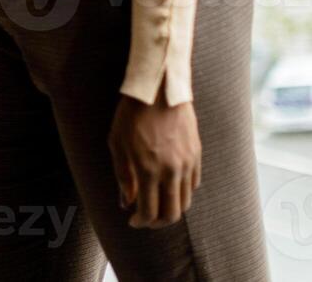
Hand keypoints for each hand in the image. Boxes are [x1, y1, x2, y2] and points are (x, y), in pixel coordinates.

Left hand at [108, 91, 201, 227]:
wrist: (158, 91)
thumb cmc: (131, 115)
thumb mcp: (117, 144)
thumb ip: (123, 176)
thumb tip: (126, 202)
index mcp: (149, 170)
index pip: (150, 212)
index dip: (140, 222)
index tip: (132, 221)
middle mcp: (172, 171)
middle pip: (172, 213)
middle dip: (158, 222)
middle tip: (145, 219)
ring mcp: (188, 164)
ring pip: (185, 201)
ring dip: (171, 209)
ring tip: (157, 204)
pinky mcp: (197, 155)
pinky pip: (194, 184)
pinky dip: (182, 192)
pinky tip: (169, 187)